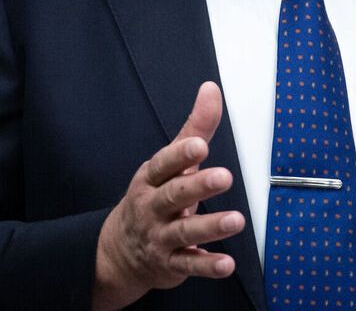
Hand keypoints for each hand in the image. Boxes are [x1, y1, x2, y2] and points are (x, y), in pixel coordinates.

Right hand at [92, 82, 244, 309]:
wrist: (119, 251)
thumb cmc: (152, 198)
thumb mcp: (169, 163)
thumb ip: (195, 128)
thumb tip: (211, 89)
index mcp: (152, 179)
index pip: (164, 164)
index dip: (181, 154)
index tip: (200, 145)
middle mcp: (153, 207)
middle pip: (174, 195)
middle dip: (198, 185)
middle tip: (224, 177)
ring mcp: (160, 237)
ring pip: (184, 232)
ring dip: (210, 227)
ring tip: (235, 221)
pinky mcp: (170, 264)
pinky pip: (188, 265)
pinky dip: (206, 265)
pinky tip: (226, 264)